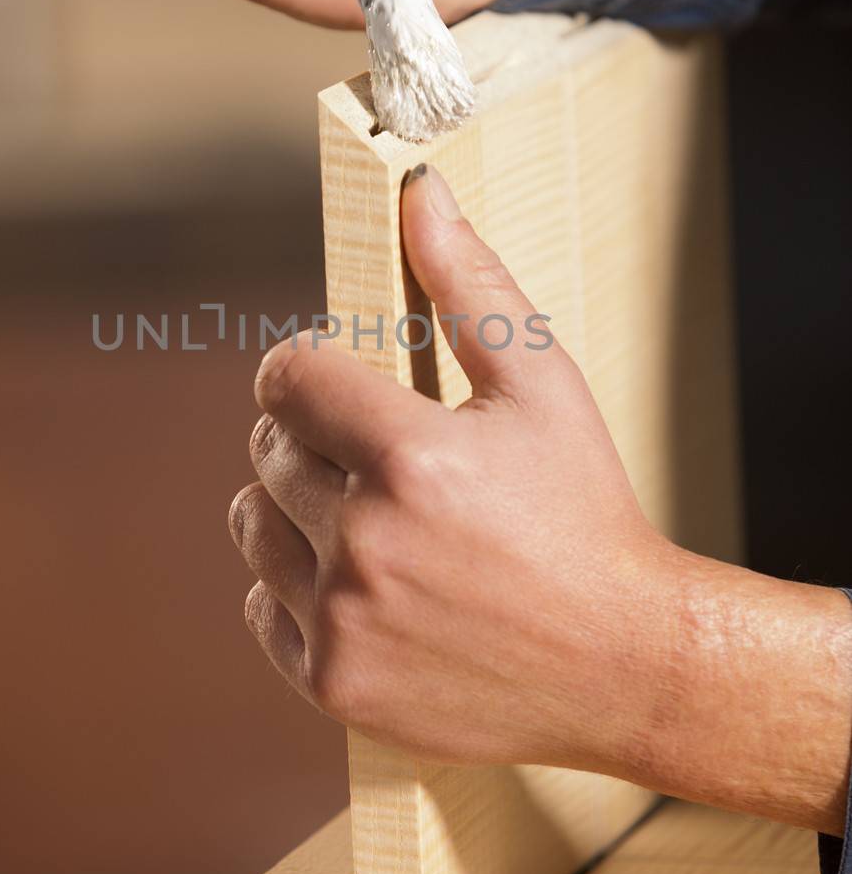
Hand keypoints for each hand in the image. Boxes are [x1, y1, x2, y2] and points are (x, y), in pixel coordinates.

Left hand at [229, 166, 851, 834]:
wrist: (623, 663)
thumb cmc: (586, 512)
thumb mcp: (544, 385)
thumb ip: (467, 284)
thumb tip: (418, 190)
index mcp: (414, 457)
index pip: (286, 376)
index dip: (308, 368)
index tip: (338, 381)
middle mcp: (367, 541)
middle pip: (266, 448)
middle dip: (310, 436)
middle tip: (376, 455)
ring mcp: (344, 621)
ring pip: (250, 523)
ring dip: (290, 506)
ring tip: (363, 513)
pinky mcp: (334, 683)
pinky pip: (259, 605)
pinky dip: (294, 588)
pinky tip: (361, 581)